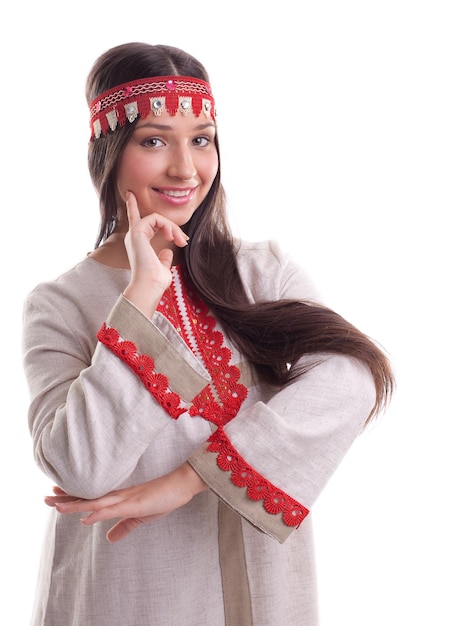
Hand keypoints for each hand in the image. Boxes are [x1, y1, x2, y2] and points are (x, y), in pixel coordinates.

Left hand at [44, 463, 207, 541]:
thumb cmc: (164, 497)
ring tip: (57, 505)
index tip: (55, 494)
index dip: (74, 496)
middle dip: (67, 497)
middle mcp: (119, 495)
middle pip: (88, 497)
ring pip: (96, 502)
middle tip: (46, 496)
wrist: (181, 484)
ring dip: (76, 504)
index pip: (92, 497)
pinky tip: (86, 517)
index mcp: (119, 497)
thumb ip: (125, 526)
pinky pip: (113, 509)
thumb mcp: (142, 516)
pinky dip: (98, 513)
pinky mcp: (135, 504)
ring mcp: (126, 498)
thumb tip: (109, 538)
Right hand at [123, 191, 188, 316]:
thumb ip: (164, 258)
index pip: (135, 221)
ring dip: (173, 228)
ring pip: (156, 217)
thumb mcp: (162, 268)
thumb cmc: (155, 282)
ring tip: (181, 241)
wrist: (149, 287)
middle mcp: (133, 237)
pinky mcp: (137, 232)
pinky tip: (172, 237)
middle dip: (172, 227)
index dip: (132, 207)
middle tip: (184, 241)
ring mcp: (134, 233)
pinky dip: (167, 226)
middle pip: (154, 220)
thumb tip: (167, 252)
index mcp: (137, 244)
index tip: (130, 194)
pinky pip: (155, 218)